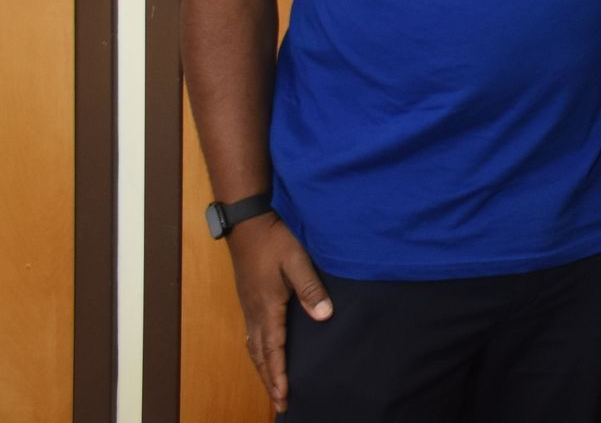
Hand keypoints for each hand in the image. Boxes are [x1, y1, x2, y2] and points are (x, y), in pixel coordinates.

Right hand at [227, 215, 331, 413]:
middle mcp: (254, 313)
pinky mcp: (249, 301)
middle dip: (269, 380)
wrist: (247, 225)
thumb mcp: (297, 262)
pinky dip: (258, 353)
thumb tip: (324, 316)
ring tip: (272, 387)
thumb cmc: (274, 241)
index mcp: (267, 307)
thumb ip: (311, 289)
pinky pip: (251, 336)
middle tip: (280, 404)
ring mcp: (249, 308)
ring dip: (263, 369)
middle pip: (260, 356)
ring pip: (253, 348)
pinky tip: (263, 355)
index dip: (279, 375)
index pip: (274, 349)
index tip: (284, 398)